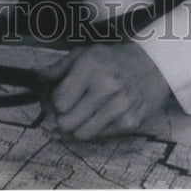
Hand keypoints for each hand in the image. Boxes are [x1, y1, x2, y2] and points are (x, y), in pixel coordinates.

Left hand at [41, 41, 171, 140]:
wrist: (154, 65)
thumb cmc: (114, 59)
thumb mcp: (85, 54)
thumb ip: (58, 67)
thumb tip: (35, 76)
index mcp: (91, 66)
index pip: (59, 100)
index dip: (51, 103)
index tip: (53, 100)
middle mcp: (106, 86)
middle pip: (66, 121)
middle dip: (60, 118)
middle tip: (64, 111)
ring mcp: (119, 106)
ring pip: (81, 133)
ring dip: (74, 127)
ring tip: (79, 114)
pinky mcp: (130, 122)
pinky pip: (99, 137)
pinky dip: (92, 130)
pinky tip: (95, 117)